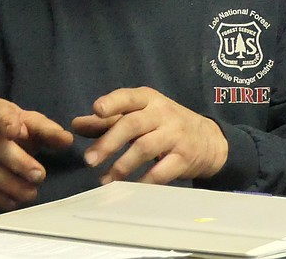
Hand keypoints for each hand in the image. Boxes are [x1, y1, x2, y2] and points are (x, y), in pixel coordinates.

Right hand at [0, 98, 73, 209]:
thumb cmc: (10, 134)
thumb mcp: (30, 127)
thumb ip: (48, 132)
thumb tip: (67, 140)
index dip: (7, 121)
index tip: (17, 131)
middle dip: (18, 162)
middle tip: (40, 176)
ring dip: (10, 185)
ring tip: (30, 193)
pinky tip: (12, 201)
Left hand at [71, 86, 227, 184]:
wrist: (210, 140)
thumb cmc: (164, 125)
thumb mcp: (139, 116)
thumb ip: (107, 121)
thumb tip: (76, 125)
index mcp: (147, 99)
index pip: (128, 97)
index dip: (112, 103)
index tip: (96, 111)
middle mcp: (162, 113)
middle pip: (132, 125)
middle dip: (109, 143)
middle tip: (89, 160)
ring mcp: (175, 134)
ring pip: (145, 148)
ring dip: (122, 166)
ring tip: (105, 179)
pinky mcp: (184, 157)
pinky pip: (162, 171)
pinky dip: (144, 181)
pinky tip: (130, 188)